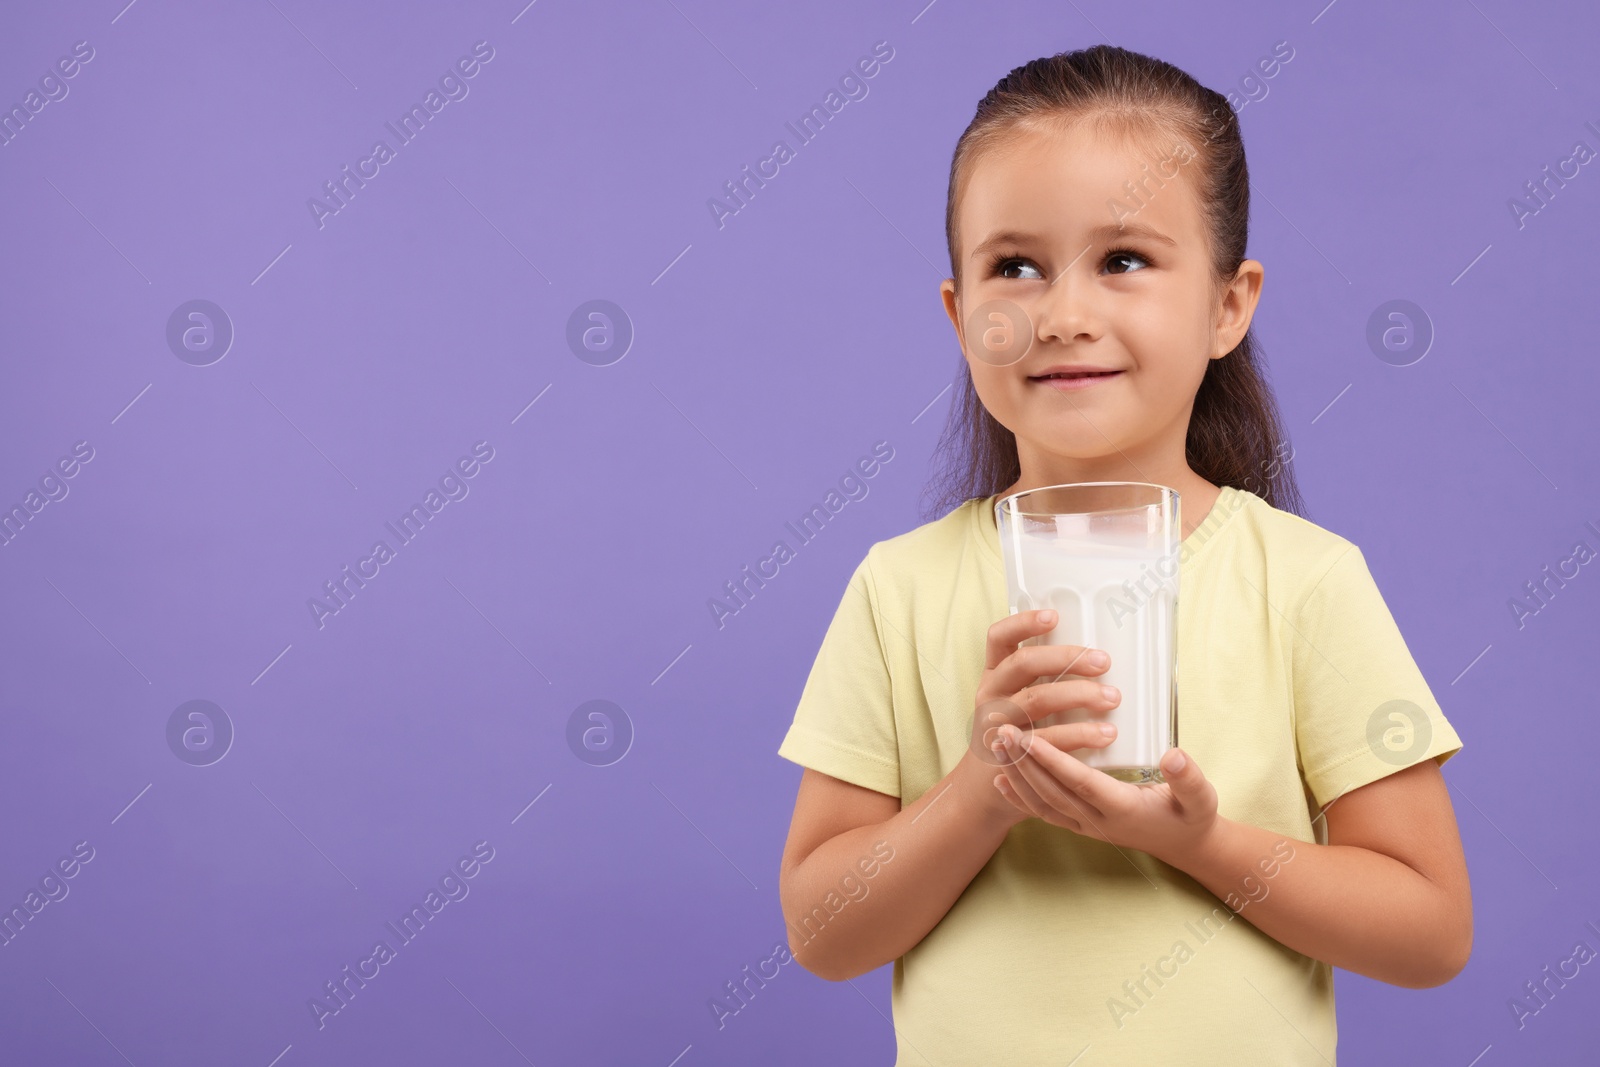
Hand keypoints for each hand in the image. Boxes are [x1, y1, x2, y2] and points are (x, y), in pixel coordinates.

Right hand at [960, 608, 1121, 828]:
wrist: (985, 790)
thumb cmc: (1017, 734)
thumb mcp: (1017, 699)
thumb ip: (1043, 678)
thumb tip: (1100, 657)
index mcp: (993, 674)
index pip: (999, 637)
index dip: (1023, 623)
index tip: (1054, 616)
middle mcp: (990, 694)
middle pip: (1023, 664)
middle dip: (1066, 658)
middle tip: (1103, 661)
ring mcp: (997, 724)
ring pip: (1036, 699)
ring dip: (1078, 695)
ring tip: (1113, 698)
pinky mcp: (1011, 755)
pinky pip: (1045, 741)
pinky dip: (1078, 736)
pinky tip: (1106, 735)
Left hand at [993, 727, 1219, 866]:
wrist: (1186, 846)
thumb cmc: (1192, 815)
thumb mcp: (1201, 797)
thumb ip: (1188, 777)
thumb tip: (1173, 755)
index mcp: (1123, 809)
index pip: (1080, 782)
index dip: (1053, 761)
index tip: (1029, 738)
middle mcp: (1098, 821)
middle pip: (1052, 791)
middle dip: (1024, 762)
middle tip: (1001, 731)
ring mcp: (1086, 825)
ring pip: (1043, 802)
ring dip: (1017, 775)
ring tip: (997, 745)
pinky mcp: (1081, 825)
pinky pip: (1044, 813)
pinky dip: (1020, 797)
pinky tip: (1000, 779)